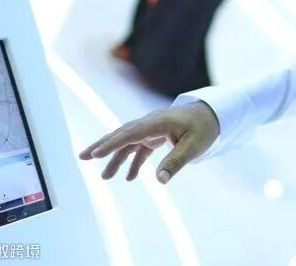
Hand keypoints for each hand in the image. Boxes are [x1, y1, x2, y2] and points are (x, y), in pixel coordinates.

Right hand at [79, 102, 220, 183]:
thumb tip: (160, 181)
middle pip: (122, 133)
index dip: (112, 143)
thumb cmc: (204, 127)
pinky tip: (129, 177)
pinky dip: (133, 161)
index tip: (95, 154)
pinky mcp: (156, 134)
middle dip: (103, 145)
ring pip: (128, 141)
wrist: (212, 114)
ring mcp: (152, 128)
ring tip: (104, 177)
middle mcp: (151, 123)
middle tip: (83, 157)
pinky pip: (139, 147)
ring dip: (115, 157)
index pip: (131, 133)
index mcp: (158, 122)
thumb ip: (176, 162)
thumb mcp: (194, 146)